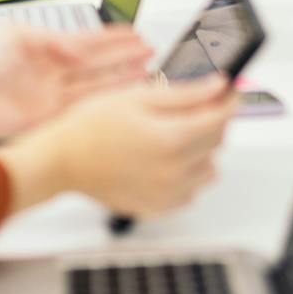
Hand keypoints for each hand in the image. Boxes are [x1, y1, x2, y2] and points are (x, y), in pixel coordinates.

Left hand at [0, 25, 152, 153]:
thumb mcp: (13, 38)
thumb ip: (51, 42)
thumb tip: (78, 50)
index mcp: (41, 48)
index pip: (86, 42)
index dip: (112, 39)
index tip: (135, 34)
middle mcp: (49, 73)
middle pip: (96, 64)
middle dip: (124, 58)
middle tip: (150, 53)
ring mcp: (49, 96)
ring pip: (94, 87)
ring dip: (119, 80)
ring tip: (146, 73)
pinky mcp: (45, 119)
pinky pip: (80, 110)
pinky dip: (101, 104)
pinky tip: (119, 98)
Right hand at [0, 76, 236, 216]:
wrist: (61, 161)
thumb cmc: (91, 127)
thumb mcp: (139, 97)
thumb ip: (186, 94)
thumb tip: (218, 86)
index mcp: (173, 140)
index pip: (222, 118)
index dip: (230, 100)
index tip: (230, 90)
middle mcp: (176, 172)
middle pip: (218, 142)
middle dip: (213, 120)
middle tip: (195, 105)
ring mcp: (168, 194)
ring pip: (209, 168)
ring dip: (203, 150)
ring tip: (175, 134)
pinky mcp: (159, 207)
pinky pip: (191, 190)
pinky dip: (188, 174)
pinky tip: (165, 159)